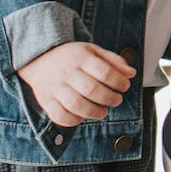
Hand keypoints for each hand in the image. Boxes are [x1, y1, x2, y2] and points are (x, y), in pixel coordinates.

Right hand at [19, 41, 134, 126]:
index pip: (104, 71)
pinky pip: (59, 116)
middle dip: (109, 98)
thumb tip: (131, 73)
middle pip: (91, 89)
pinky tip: (83, 116)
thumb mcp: (93, 51)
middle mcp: (66, 73)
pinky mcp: (46, 100)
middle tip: (117, 100)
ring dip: (94, 112)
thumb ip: (113, 61)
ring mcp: (55, 88)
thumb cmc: (72, 57)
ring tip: (103, 112)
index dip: (118, 81)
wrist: (39, 58)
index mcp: (80, 58)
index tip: (124, 86)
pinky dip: (73, 120)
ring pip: (75, 104)